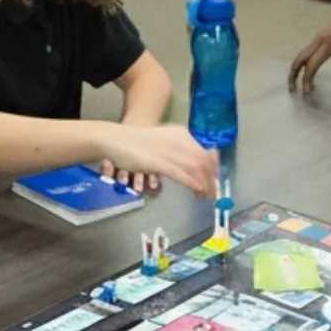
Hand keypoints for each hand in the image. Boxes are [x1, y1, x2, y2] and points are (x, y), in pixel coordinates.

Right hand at [101, 123, 217, 196]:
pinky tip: (197, 190)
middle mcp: (178, 141)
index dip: (214, 167)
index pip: (206, 151)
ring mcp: (168, 151)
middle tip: (213, 192)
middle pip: (204, 162)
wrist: (115, 138)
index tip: (216, 180)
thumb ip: (177, 150)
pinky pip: (181, 174)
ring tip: (206, 196)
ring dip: (204, 184)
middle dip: (212, 179)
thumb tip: (193, 163)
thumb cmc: (137, 141)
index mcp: (181, 134)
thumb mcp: (163, 141)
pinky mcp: (158, 163)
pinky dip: (192, 183)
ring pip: (195, 169)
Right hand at [289, 6, 330, 94]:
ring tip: (295, 83)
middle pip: (300, 59)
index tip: (307, 92)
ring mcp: (318, 38)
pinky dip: (303, 63)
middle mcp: (319, 41)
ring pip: (301, 55)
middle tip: (292, 90)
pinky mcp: (320, 37)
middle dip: (294, 74)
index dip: (308, 79)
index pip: (313, 64)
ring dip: (296, 69)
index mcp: (328, 44)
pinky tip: (305, 71)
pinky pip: (307, 52)